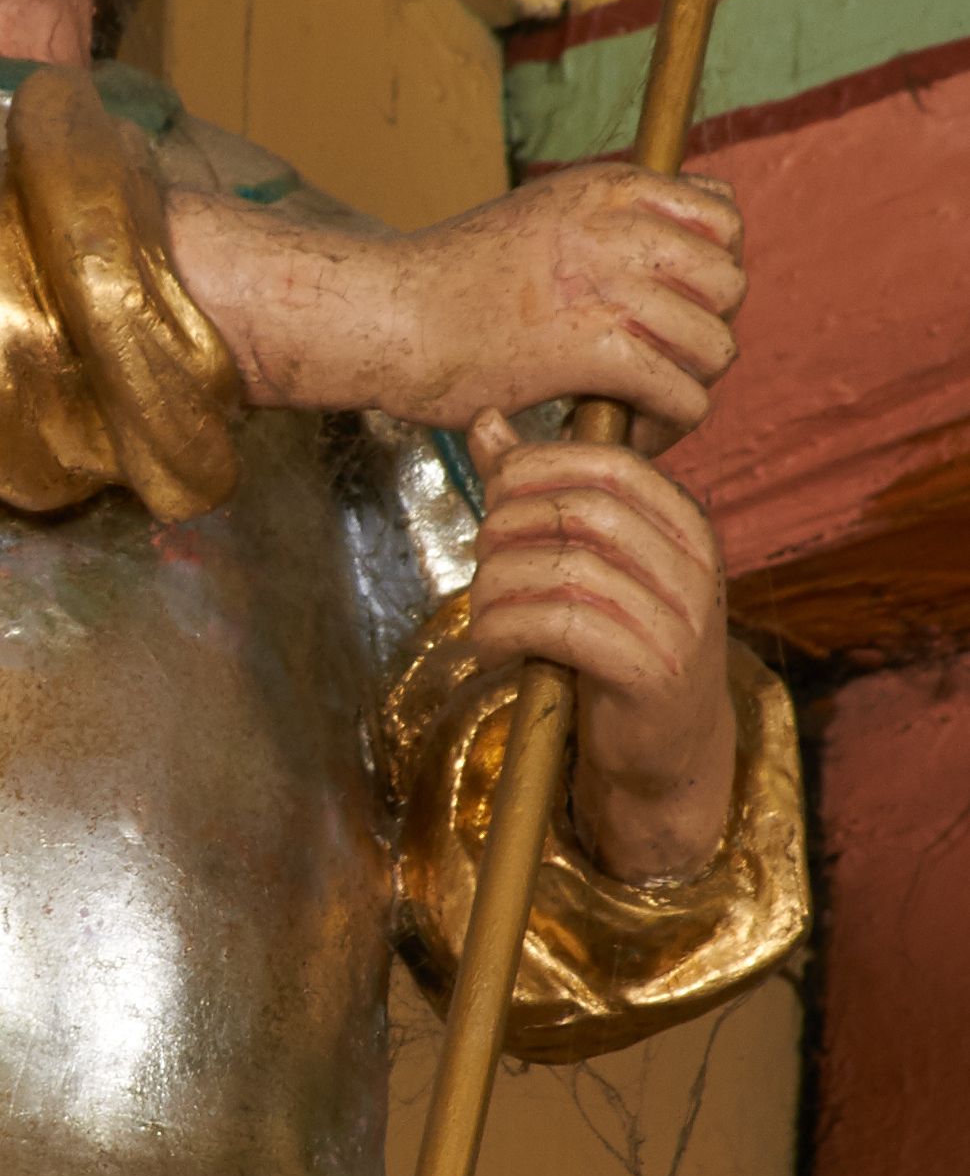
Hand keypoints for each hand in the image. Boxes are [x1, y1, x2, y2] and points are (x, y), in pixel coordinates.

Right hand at [392, 162, 741, 449]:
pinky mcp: (595, 350)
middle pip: (729, 283)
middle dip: (704, 333)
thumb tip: (646, 261)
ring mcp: (610, 286)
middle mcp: (619, 227)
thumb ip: (597, 229)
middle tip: (655, 366)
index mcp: (607, 189)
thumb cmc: (445, 283)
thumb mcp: (535, 220)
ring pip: (715, 345)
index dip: (711, 273)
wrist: (385, 314)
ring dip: (687, 387)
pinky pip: (682, 394)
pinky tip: (626, 433)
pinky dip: (667, 427)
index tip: (669, 311)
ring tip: (639, 408)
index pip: (722, 218)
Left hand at [467, 414, 736, 879]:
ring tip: (482, 609)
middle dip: (510, 525)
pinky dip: (507, 629)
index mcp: (684, 525)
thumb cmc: (619, 646)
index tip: (494, 498)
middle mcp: (694, 566)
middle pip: (584, 512)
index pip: (610, 463)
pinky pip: (564, 627)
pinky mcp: (652, 674)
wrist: (669, 752)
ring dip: (499, 586)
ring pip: (567, 570)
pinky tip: (490, 645)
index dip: (536, 468)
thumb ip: (541, 492)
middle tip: (481, 558)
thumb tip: (486, 423)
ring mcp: (680, 622)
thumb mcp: (589, 563)